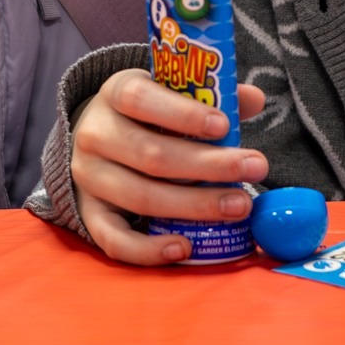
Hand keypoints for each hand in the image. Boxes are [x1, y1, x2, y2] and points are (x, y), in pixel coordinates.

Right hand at [70, 70, 267, 265]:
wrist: (98, 138)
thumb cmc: (146, 115)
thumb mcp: (169, 93)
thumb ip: (209, 94)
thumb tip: (253, 99)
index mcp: (115, 94)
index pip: (140, 99)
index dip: (182, 113)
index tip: (223, 126)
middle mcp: (95, 135)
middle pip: (150, 154)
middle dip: (208, 165)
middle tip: (254, 168)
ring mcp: (89, 177)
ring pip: (141, 197)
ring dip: (194, 205)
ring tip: (238, 206)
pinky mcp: (90, 214)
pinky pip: (114, 239)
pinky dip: (148, 250)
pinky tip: (186, 247)